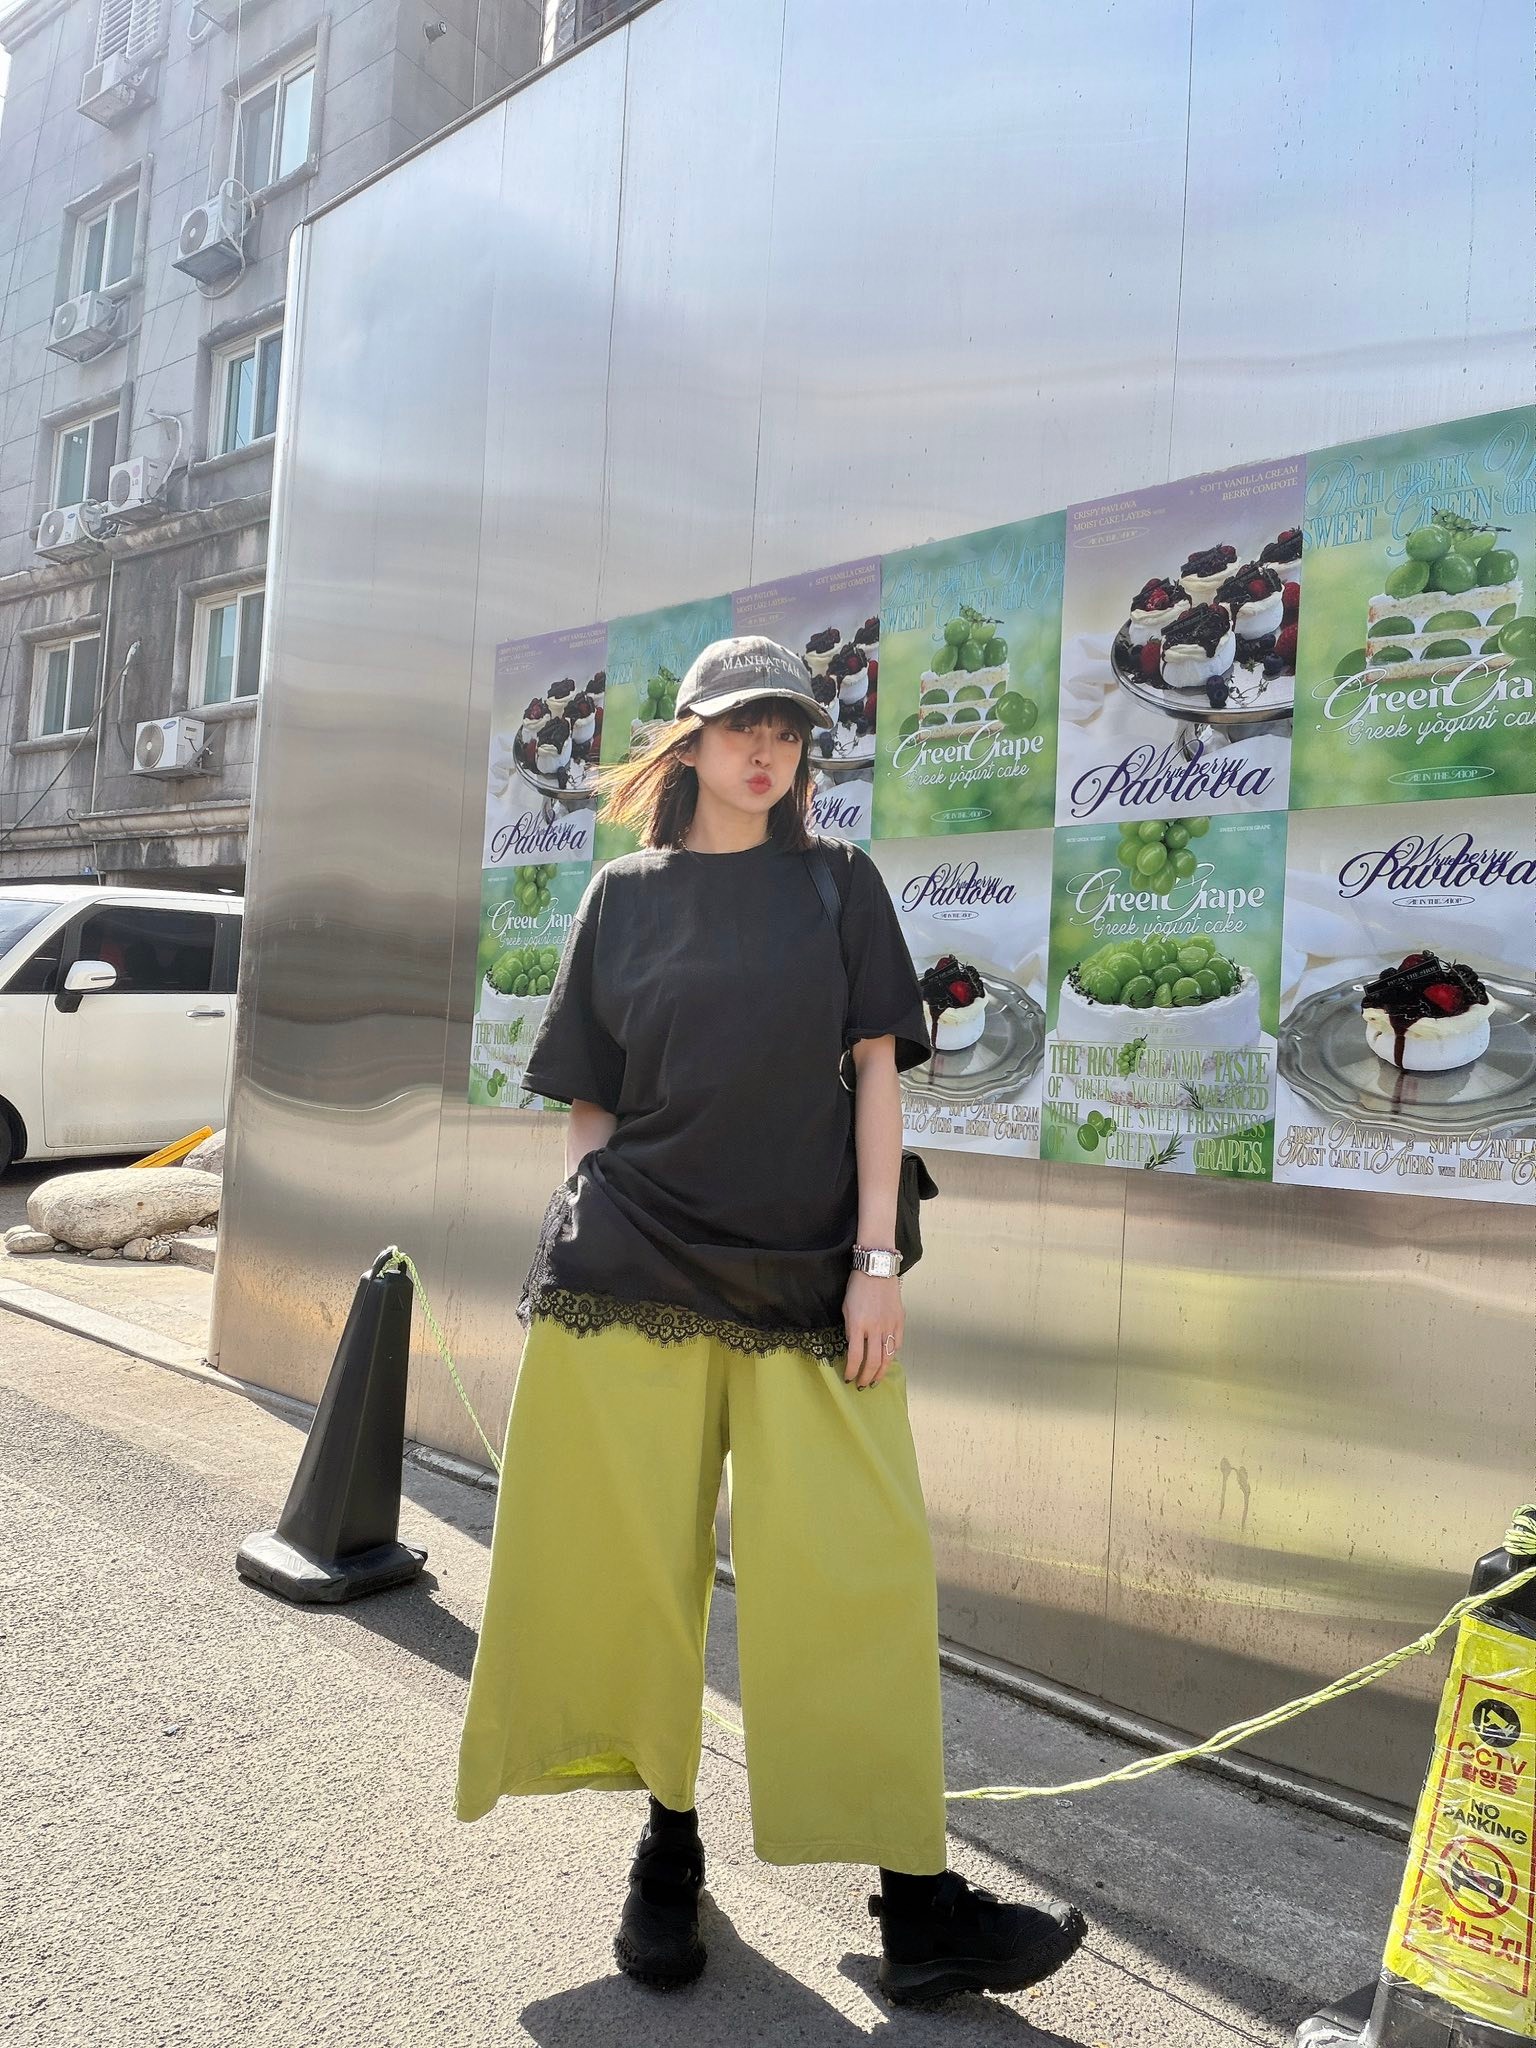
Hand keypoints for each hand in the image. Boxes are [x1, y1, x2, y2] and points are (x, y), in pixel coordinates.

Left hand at [842, 1269, 902, 1388]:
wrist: (877, 1269)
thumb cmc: (857, 1287)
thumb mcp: (846, 1308)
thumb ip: (850, 1329)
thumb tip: (853, 1345)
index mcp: (858, 1324)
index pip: (855, 1356)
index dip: (852, 1371)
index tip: (848, 1378)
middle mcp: (875, 1328)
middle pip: (873, 1361)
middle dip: (867, 1377)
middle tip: (862, 1385)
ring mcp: (889, 1325)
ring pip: (888, 1356)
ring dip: (881, 1372)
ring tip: (876, 1380)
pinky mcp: (900, 1321)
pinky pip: (897, 1343)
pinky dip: (892, 1355)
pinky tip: (887, 1361)